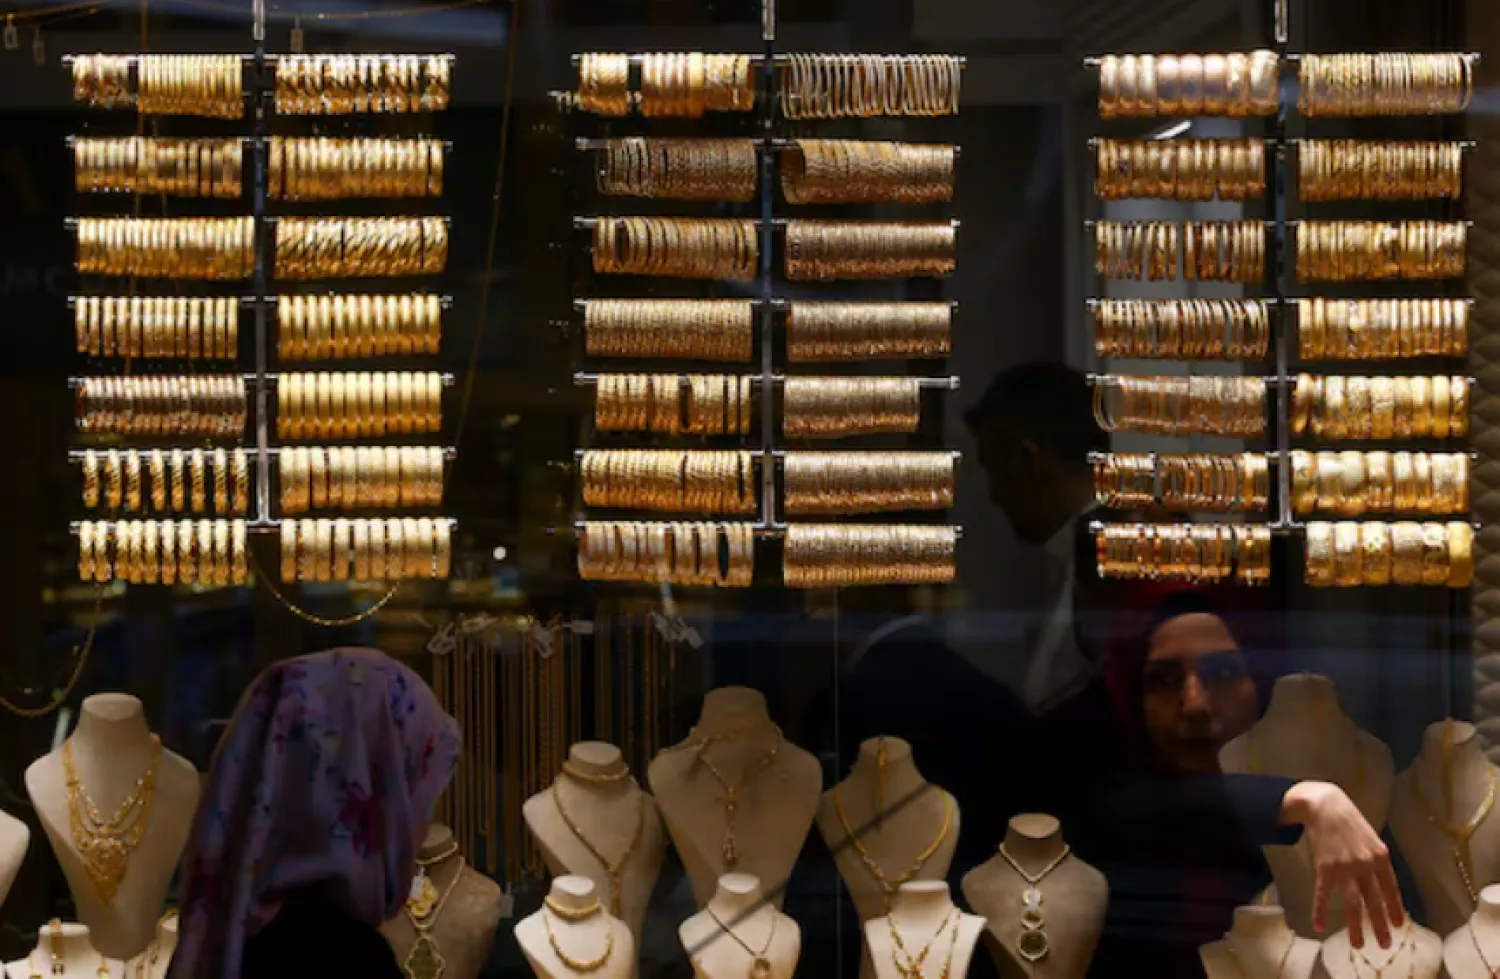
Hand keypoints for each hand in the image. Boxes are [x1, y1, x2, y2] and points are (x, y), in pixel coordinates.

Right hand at [1281, 780, 1403, 948]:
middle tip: (1385, 944)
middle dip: (1380, 925)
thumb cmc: (1348, 819)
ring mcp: (1345, 868)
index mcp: (1380, 857)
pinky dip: (1320, 911)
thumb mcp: (1370, 837)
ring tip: (1359, 944)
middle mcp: (1365, 865)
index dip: (1394, 908)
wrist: (1324, 804)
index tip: (1398, 925)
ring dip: (1356, 926)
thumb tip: (1379, 880)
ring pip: (1353, 903)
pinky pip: (1323, 894)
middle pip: (1374, 901)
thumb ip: (1375, 859)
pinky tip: (1319, 925)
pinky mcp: (1324, 868)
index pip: (1391, 889)